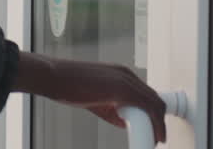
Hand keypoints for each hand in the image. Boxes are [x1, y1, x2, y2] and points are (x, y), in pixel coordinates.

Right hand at [13, 52, 166, 143]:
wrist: (52, 76)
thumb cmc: (66, 85)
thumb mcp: (94, 98)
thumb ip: (111, 109)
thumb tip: (124, 122)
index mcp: (120, 74)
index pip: (145, 93)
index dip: (152, 112)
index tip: (152, 126)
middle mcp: (127, 75)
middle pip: (155, 98)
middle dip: (159, 120)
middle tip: (157, 136)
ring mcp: (127, 80)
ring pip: (156, 104)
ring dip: (159, 124)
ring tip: (156, 139)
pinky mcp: (124, 89)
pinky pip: (150, 109)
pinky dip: (155, 124)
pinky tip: (153, 136)